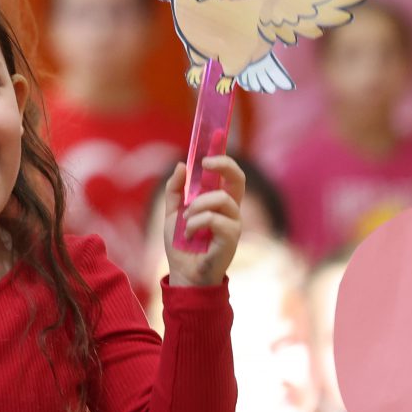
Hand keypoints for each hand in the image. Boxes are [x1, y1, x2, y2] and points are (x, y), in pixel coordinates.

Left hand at [163, 155, 244, 285]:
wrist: (182, 274)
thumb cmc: (180, 245)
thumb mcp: (172, 213)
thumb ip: (175, 190)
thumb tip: (181, 165)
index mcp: (217, 203)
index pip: (227, 175)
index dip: (224, 156)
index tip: (215, 137)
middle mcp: (230, 211)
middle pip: (239, 179)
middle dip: (224, 165)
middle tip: (206, 163)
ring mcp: (234, 224)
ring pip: (222, 199)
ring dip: (197, 206)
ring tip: (186, 220)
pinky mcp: (232, 238)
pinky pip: (214, 219)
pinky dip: (195, 223)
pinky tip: (188, 235)